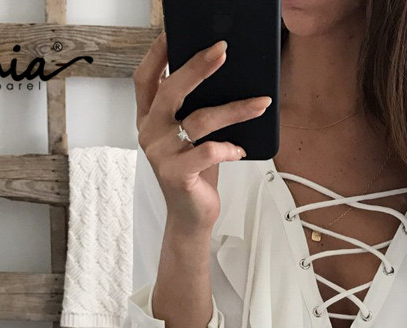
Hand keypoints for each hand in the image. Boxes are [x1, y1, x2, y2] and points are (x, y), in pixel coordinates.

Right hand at [133, 31, 272, 233]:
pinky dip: (229, 148)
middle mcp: (149, 133)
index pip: (146, 79)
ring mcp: (160, 155)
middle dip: (199, 67)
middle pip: (171, 90)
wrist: (191, 216)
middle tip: (223, 51)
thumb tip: (222, 75)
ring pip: (199, 120)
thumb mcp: (192, 137)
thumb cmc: (195, 173)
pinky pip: (208, 152)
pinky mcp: (176, 174)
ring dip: (235, 110)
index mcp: (149, 119)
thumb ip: (194, 109)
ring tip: (260, 104)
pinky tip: (240, 150)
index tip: (174, 31)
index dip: (158, 53)